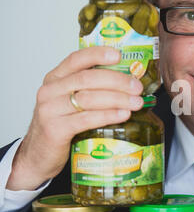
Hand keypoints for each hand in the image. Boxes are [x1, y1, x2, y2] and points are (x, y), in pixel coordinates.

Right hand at [6, 47, 143, 190]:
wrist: (39, 156)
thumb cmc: (61, 126)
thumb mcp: (70, 103)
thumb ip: (91, 91)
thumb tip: (128, 83)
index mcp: (55, 79)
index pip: (76, 59)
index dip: (98, 55)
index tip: (119, 55)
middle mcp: (50, 91)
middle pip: (87, 79)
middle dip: (117, 81)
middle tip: (137, 87)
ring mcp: (50, 110)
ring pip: (89, 98)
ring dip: (118, 99)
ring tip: (137, 102)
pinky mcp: (55, 129)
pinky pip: (86, 119)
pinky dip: (108, 115)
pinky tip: (124, 115)